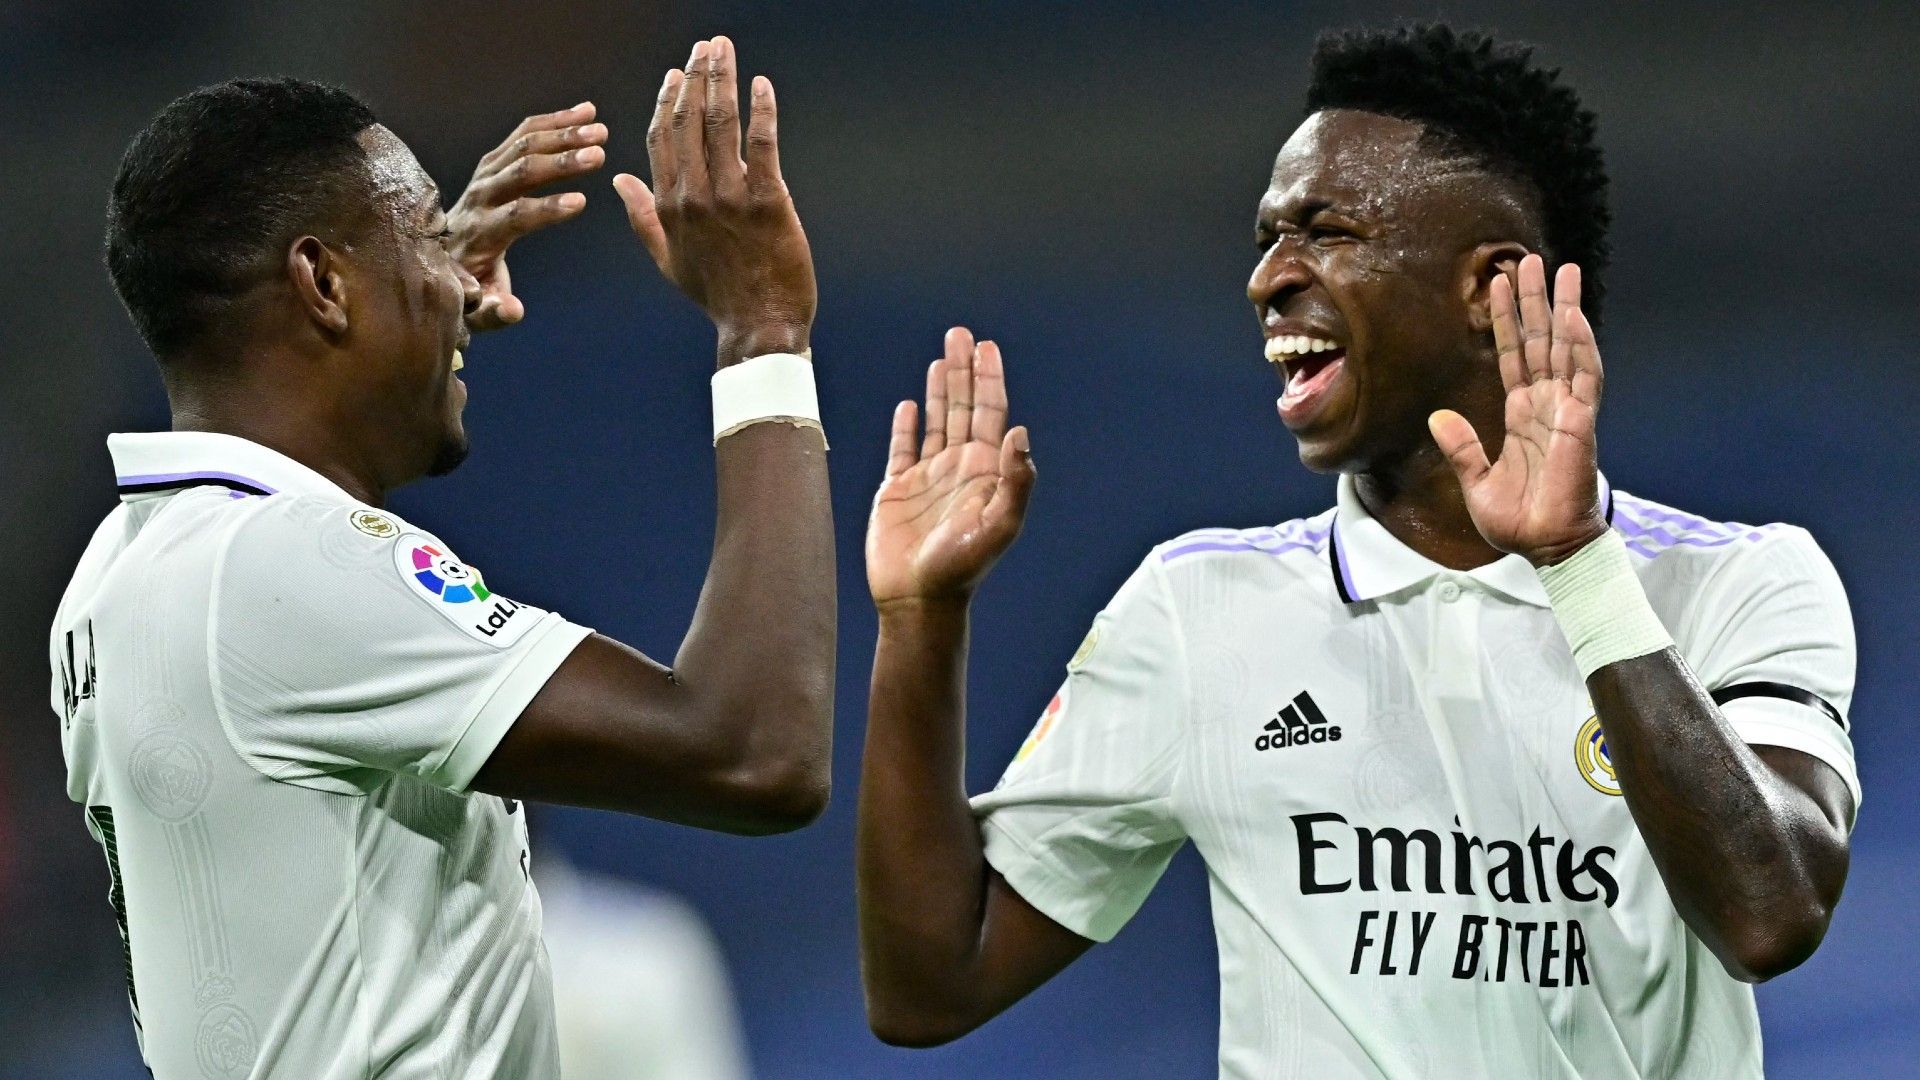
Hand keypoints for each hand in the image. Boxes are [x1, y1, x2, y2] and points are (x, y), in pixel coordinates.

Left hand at [447, 102, 606, 330]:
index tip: (581, 202)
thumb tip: (514, 310)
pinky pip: (521, 135)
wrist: (435, 260)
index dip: (545, 209)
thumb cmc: (464, 289)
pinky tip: (585, 112)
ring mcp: (483, 175)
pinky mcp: (490, 163)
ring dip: (561, 133)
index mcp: (480, 233)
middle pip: (519, 171)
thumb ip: (493, 312)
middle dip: (560, 161)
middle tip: (599, 152)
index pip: (514, 216)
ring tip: (600, 129)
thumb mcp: (476, 312)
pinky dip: (553, 121)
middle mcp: (478, 197)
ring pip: (521, 145)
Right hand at [614, 37, 815, 366]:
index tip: (676, 72)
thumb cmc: (717, 294)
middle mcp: (694, 196)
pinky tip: (761, 85)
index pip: (661, 138)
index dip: (667, 100)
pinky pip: (761, 144)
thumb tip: (619, 180)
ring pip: (720, 124)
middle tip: (706, 46)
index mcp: (669, 205)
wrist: (759, 324)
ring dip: (722, 80)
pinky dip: (761, 110)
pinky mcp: (767, 201)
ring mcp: (730, 197)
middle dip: (696, 77)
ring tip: (725, 50)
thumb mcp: (668, 258)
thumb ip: (642, 216)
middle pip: (687, 121)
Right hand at [867, 328, 1035, 606]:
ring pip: (935, 420)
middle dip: (963, 369)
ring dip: (938, 387)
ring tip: (941, 356)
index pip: (991, 413)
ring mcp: (928, 478)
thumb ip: (1015, 482)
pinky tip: (909, 405)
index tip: (987, 346)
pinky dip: (906, 426)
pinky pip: (903, 449)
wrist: (918, 599)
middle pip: (963, 407)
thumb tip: (1020, 434)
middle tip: (960, 333)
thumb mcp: (999, 527)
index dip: (990, 379)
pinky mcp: (897, 491)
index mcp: (985, 472)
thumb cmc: (962, 569)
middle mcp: (959, 469)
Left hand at [1430, 254, 1608, 565]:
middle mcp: (1546, 405)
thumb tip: (1436, 417)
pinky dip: (1579, 345)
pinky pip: (1584, 377)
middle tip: (1532, 260)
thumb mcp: (1476, 481)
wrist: (1545, 548)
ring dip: (1563, 308)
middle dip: (1534, 300)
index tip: (1499, 284)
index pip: (1512, 356)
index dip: (1505, 321)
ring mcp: (1566, 411)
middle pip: (1539, 341)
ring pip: (1566, 347)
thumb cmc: (1518, 521)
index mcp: (1521, 415)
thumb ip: (1462, 447)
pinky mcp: (1582, 423)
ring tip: (1563, 270)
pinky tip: (1572, 316)